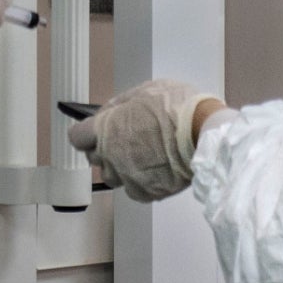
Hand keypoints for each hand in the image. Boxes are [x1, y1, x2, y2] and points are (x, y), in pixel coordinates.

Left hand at [67, 78, 224, 202]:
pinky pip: (134, 189)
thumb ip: (120, 103)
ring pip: (113, 176)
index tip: (92, 132)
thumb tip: (108, 111)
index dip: (85, 133)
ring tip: (143, 154)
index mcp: (105, 129)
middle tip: (124, 139)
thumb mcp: (145, 90)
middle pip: (94, 158)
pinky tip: (155, 167)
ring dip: (121, 167)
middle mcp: (110, 156)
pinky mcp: (146, 192)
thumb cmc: (177, 107)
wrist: (205, 134)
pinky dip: (141, 181)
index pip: (77, 137)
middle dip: (104, 149)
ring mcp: (127, 177)